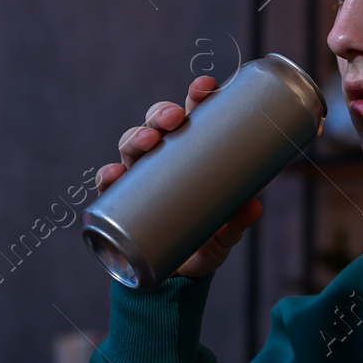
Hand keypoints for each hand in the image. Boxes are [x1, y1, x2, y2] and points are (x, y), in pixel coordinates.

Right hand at [94, 74, 263, 279]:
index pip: (193, 116)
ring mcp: (139, 177)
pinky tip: (112, 175)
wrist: (179, 277)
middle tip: (175, 118)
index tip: (205, 86)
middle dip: (162, 113)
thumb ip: (239, 220)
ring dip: (137, 136)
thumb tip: (255, 205)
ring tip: (148, 140)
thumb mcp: (227, 233)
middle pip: (157, 123)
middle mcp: (162, 158)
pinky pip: (109, 183)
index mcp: (191, 153)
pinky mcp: (121, 200)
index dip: (196, 96)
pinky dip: (107, 176)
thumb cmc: (206, 240)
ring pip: (131, 145)